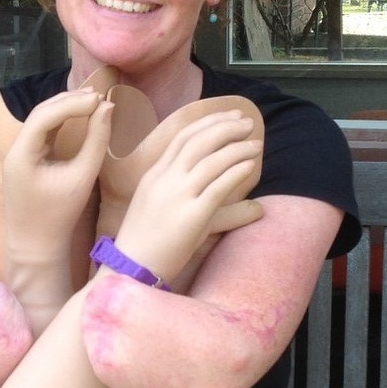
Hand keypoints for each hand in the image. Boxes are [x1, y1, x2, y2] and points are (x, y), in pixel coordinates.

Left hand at [2, 90, 113, 260]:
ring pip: (41, 120)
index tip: (100, 100)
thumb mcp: (82, 177)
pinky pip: (43, 132)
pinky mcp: (26, 159)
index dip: (73, 103)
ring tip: (93, 101)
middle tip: (99, 96)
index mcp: (21, 155)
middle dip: (69, 101)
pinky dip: (61, 122)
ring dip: (65, 108)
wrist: (36, 246)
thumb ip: (96, 141)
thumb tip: (108, 108)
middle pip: (41, 113)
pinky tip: (81, 115)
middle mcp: (14, 150)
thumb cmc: (60, 216)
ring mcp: (18, 154)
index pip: (45, 116)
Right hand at [112, 110, 262, 284]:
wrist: (130, 270)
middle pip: (197, 141)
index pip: (182, 137)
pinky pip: (218, 186)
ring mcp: (176, 197)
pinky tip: (250, 166)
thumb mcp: (168, 212)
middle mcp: (164, 180)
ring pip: (211, 160)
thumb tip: (240, 200)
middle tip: (246, 123)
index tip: (229, 117)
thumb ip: (197, 198)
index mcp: (154, 175)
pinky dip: (236, 171)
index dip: (208, 122)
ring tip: (255, 144)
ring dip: (236, 147)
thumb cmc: (149, 245)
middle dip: (225, 127)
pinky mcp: (190, 216)